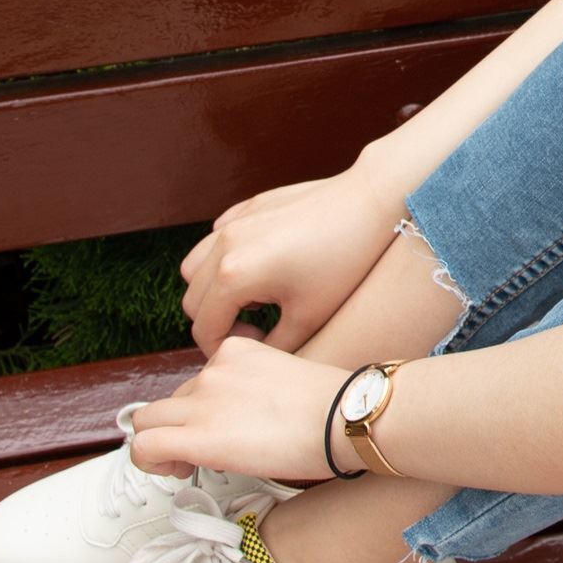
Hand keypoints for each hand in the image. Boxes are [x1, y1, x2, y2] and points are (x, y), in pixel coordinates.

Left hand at [125, 333, 370, 484]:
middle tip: (198, 453)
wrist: (344, 417)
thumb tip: (252, 421)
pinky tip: (177, 470)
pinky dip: (149, 461)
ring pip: (146, 421)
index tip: (219, 430)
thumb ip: (259, 390)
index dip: (200, 412)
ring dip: (160, 444)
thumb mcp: (291, 379)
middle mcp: (213, 370)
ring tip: (186, 464)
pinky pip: (144, 446)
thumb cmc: (335, 407)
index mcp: (237, 351)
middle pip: (169, 401)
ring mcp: (202, 401)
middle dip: (177, 429)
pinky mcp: (197, 435)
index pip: (199, 381)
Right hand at [179, 159, 400, 358]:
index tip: (257, 349)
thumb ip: (271, 347)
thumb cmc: (344, 263)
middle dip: (216, 322)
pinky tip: (261, 266)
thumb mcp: (309, 318)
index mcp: (234, 275)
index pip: (203, 329)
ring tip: (254, 299)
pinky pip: (217, 238)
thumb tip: (251, 359)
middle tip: (256, 330)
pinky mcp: (248, 206)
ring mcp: (234, 221)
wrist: (370, 204)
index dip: (222, 350)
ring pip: (195, 267)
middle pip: (193, 301)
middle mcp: (223, 245)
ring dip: (213, 289)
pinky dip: (224, 258)